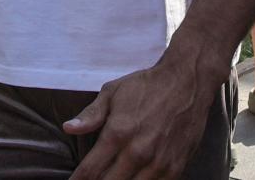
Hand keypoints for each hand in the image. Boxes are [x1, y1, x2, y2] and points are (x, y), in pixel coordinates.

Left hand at [63, 57, 214, 179]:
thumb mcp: (112, 93)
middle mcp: (137, 152)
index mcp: (117, 133)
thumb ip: (90, 115)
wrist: (186, 83)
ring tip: (109, 179)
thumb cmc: (146, 86)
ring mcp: (159, 163)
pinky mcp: (176, 168)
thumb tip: (68, 129)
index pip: (91, 169)